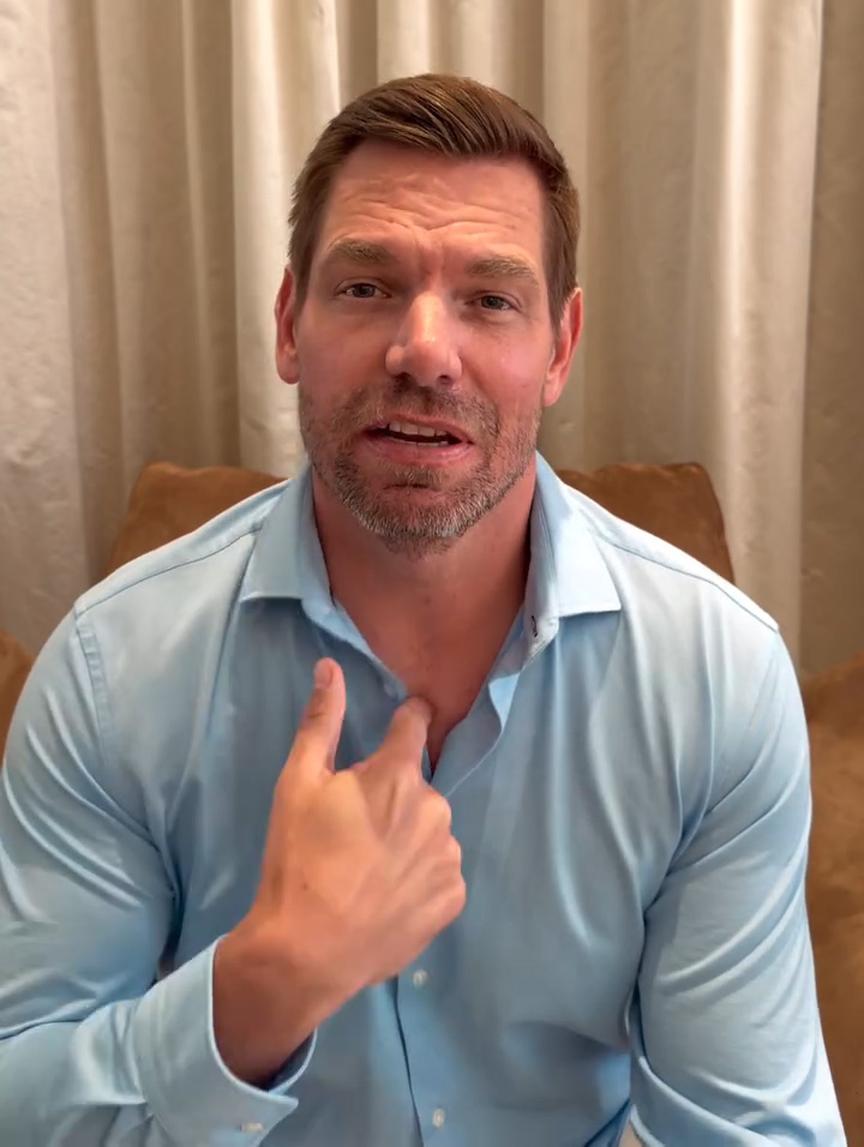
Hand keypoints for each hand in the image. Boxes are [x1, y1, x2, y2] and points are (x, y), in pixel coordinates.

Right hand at [242, 658, 466, 997]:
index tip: (404, 723)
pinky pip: (440, 872)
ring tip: (369, 869)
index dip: (408, 720)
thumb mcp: (297, 784)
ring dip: (410, 838)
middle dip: (395, 797)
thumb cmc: (298, 861)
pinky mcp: (454, 898)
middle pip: (418, 787)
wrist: (307, 951)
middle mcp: (436, 809)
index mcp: (398, 776)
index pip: (416, 725)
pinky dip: (420, 877)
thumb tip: (330, 667)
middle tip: (356, 829)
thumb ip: (320, 721)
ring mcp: (449, 857)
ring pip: (432, 830)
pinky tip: (387, 894)